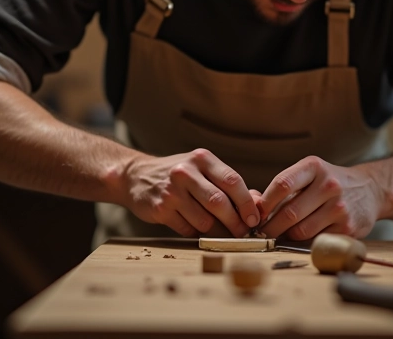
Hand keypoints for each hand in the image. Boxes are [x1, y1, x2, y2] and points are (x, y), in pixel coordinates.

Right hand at [121, 148, 260, 236]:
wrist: (135, 176)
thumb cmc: (178, 175)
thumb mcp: (202, 170)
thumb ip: (228, 184)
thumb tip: (258, 203)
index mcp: (201, 159)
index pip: (232, 181)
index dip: (247, 203)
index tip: (254, 219)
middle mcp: (185, 172)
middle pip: (219, 203)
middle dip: (235, 222)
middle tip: (243, 233)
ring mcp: (171, 192)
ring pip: (204, 221)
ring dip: (218, 232)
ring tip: (223, 234)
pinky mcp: (160, 209)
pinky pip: (188, 229)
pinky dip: (197, 234)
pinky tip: (197, 228)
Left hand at [258, 156, 382, 239]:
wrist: (370, 190)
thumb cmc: (329, 183)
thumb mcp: (310, 174)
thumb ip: (284, 187)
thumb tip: (253, 206)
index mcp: (314, 167)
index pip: (282, 184)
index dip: (264, 203)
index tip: (256, 213)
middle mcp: (329, 185)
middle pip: (289, 212)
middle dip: (270, 226)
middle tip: (262, 232)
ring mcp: (340, 207)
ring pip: (300, 230)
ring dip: (287, 235)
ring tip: (283, 233)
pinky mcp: (347, 228)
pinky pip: (316, 240)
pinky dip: (305, 242)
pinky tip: (304, 236)